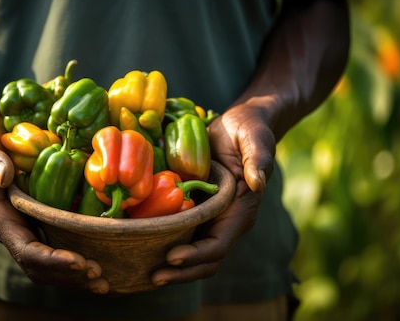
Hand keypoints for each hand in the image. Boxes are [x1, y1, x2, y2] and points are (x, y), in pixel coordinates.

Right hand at [0, 106, 109, 293]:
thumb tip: (3, 176)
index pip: (24, 249)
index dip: (51, 260)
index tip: (78, 261)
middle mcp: (12, 225)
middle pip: (40, 266)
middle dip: (69, 275)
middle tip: (100, 278)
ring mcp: (27, 220)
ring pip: (51, 258)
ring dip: (76, 272)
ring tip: (104, 279)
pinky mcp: (40, 211)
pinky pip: (61, 237)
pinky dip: (81, 248)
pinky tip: (105, 250)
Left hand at [151, 103, 275, 284]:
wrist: (239, 124)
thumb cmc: (248, 130)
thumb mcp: (254, 138)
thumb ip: (257, 159)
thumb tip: (257, 183)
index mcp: (240, 211)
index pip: (218, 245)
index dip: (196, 255)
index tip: (172, 256)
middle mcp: (226, 221)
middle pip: (205, 260)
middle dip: (181, 272)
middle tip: (153, 276)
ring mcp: (210, 218)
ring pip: (193, 253)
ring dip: (173, 267)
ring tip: (144, 271)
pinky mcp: (196, 210)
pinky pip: (182, 235)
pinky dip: (165, 244)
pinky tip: (141, 245)